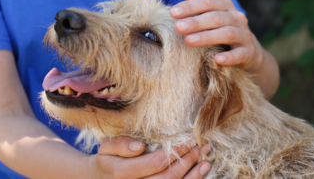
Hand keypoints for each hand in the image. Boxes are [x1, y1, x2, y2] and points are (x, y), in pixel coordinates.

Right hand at [87, 136, 211, 178]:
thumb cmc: (107, 159)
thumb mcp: (106, 147)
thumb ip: (120, 144)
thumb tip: (139, 147)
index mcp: (122, 173)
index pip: (156, 162)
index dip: (176, 152)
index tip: (190, 139)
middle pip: (168, 178)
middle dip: (188, 161)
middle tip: (203, 147)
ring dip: (193, 176)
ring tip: (206, 162)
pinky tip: (199, 174)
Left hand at [170, 0, 262, 70]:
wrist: (248, 50)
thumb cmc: (222, 29)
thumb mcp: (212, 14)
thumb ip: (200, 3)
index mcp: (226, 6)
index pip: (208, 2)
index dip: (190, 6)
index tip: (173, 13)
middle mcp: (237, 18)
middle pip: (216, 17)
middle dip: (196, 22)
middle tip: (178, 27)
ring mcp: (244, 35)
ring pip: (227, 33)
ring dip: (207, 37)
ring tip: (189, 41)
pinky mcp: (248, 52)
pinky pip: (239, 54)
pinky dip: (229, 57)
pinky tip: (217, 59)